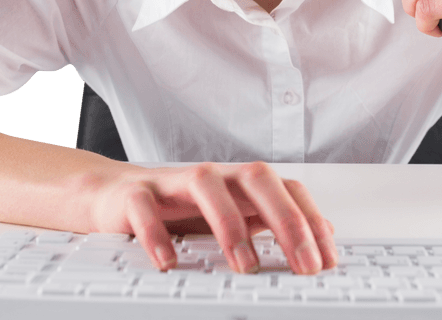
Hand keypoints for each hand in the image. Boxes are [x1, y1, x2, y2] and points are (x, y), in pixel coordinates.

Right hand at [84, 161, 336, 274]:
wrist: (114, 194)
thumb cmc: (178, 207)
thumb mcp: (234, 214)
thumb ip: (274, 220)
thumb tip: (324, 231)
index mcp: (239, 182)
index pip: (287, 189)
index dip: (311, 221)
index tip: (327, 261)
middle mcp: (214, 176)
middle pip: (258, 178)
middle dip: (286, 220)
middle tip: (303, 264)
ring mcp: (174, 182)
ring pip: (207, 185)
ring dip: (230, 225)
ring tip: (245, 265)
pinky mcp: (136, 194)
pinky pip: (146, 208)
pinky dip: (158, 234)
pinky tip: (169, 262)